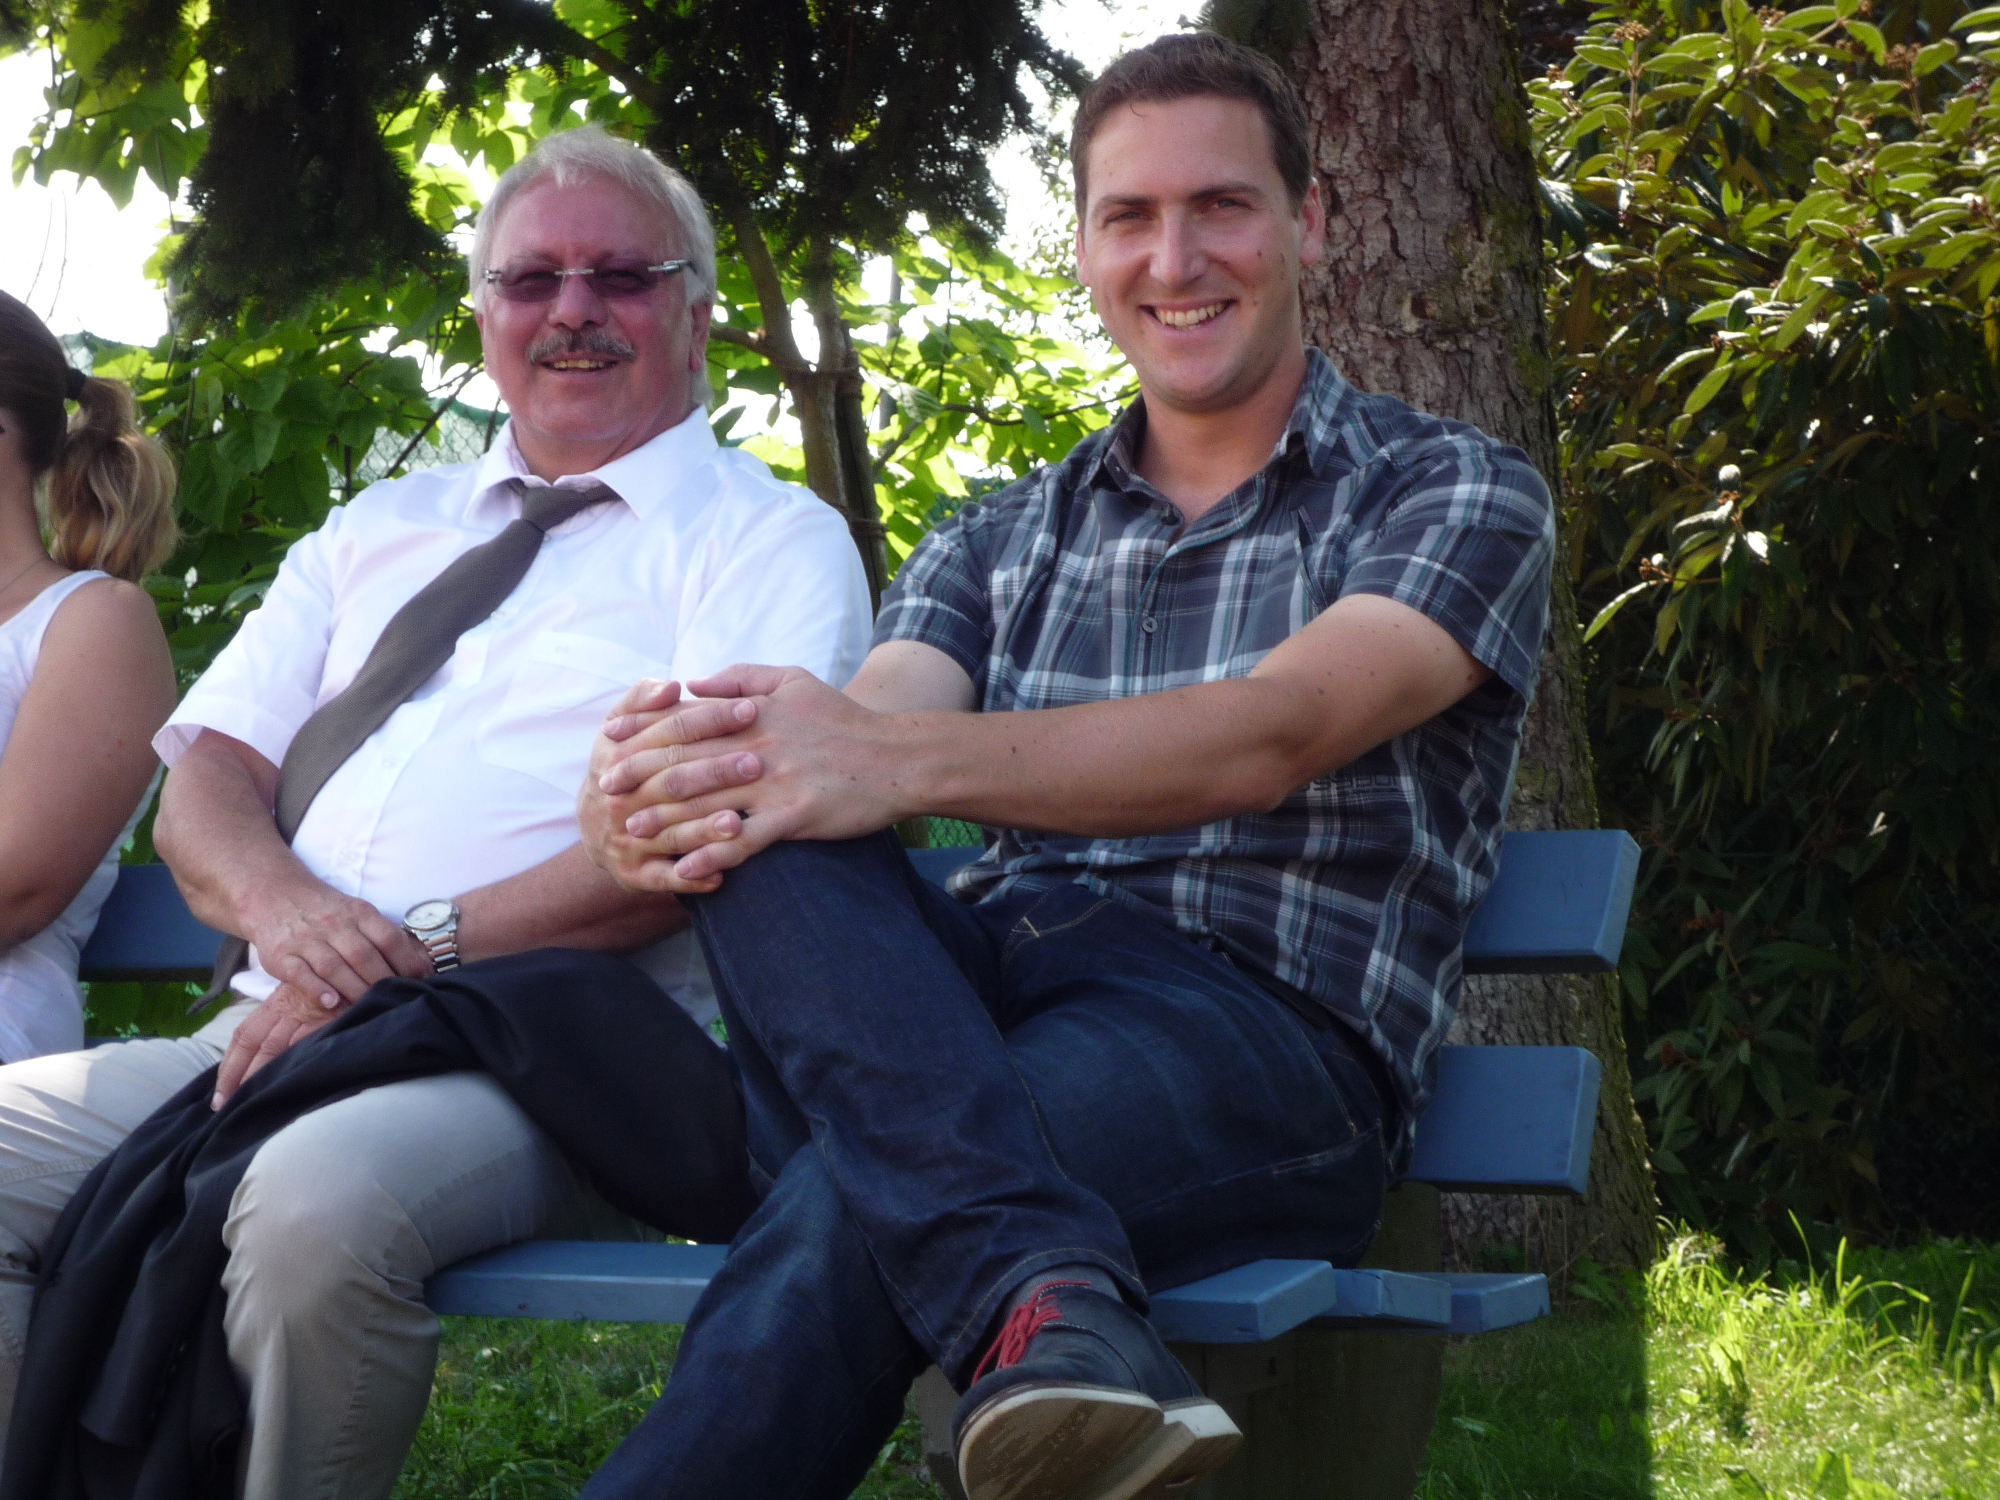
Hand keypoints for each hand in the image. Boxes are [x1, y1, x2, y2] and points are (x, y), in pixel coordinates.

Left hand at [212, 983, 342, 1107]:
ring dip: (255, 1074)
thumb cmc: (332, 992)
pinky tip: (280, 1083)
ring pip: (270, 1047)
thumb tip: (264, 1056)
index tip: (220, 1087)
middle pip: (249, 1042)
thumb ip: (286, 1022)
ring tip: (245, 1100)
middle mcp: (283, 1008)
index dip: (229, 1061)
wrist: (357, 973)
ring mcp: (302, 1014)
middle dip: (233, 1073)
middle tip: (222, 1103)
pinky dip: (287, 1065)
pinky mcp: (322, 1021)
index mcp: (275, 1004)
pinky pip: (299, 1046)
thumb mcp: (303, 1000)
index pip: (244, 1034)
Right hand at [243, 875, 431, 1009]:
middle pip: (363, 955)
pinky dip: (317, 990)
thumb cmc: (327, 911)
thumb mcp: (357, 912)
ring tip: (369, 1007)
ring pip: (334, 967)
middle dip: (383, 981)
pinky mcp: (280, 956)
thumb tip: (419, 966)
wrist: (275, 894)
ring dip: (354, 989)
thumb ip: (382, 935)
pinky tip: (331, 1002)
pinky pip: (300, 974)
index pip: (388, 937)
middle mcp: (333, 925)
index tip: (421, 979)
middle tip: (396, 1000)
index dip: (407, 960)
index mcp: (358, 913)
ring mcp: (305, 940)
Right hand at [579, 678, 767, 893]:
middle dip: (715, 772)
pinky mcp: (635, 874)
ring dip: (704, 830)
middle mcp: (620, 797)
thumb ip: (643, 700)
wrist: (594, 827)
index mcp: (619, 755)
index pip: (670, 731)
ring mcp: (628, 838)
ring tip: (739, 822)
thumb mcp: (621, 728)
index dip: (710, 718)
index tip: (752, 709)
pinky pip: (665, 878)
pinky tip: (720, 875)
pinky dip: (691, 878)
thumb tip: (671, 685)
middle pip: (673, 781)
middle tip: (757, 763)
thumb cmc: (624, 765)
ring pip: (670, 833)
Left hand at [598, 664, 911, 884]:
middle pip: (686, 763)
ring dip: (665, 822)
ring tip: (632, 835)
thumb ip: (742, 676)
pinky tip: (686, 871)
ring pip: (707, 805)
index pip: (685, 720)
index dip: (643, 732)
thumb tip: (694, 681)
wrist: (897, 758)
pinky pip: (745, 841)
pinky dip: (713, 857)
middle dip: (640, 778)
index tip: (609, 742)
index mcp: (753, 711)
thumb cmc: (844, 720)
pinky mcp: (795, 817)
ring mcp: (775, 783)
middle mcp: (757, 745)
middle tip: (605, 793)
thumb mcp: (795, 680)